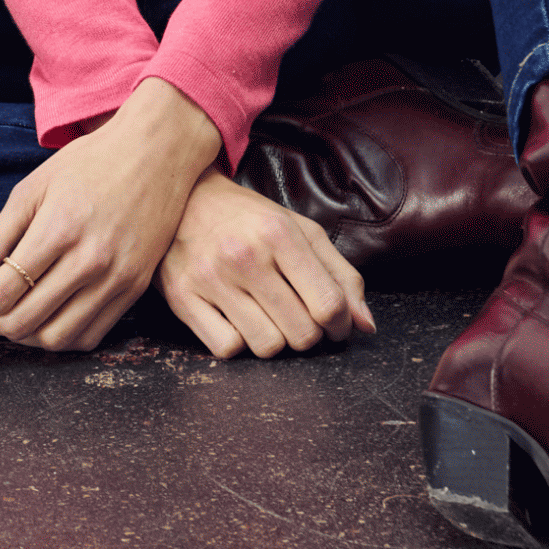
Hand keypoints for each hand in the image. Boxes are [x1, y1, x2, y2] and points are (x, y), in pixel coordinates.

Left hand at [0, 78, 220, 351]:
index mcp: (59, 228)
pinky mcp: (135, 288)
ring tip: (6, 316)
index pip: (1, 291)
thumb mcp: (33, 188)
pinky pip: (89, 336)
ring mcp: (117, 278)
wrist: (157, 152)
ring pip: (55, 338)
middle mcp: (91, 260)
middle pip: (23, 320)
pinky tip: (43, 318)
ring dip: (21, 336)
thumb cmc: (90, 163)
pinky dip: (59, 338)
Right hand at [157, 169, 376, 358]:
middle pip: (301, 334)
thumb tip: (366, 326)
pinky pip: (228, 349)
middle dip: (309, 333)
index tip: (335, 324)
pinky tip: (237, 318)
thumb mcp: (300, 230)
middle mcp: (244, 255)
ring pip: (267, 347)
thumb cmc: (251, 219)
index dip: (340, 324)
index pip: (328, 304)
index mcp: (279, 233)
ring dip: (275, 339)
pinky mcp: (182, 297)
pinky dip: (238, 342)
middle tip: (299, 317)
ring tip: (268, 316)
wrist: (186, 199)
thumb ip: (340, 274)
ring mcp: (210, 278)